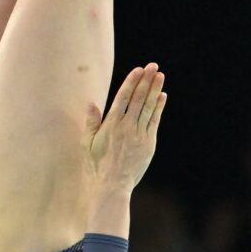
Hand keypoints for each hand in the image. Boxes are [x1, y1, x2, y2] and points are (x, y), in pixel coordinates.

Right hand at [87, 64, 167, 196]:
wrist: (112, 185)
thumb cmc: (97, 165)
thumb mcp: (88, 143)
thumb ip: (92, 122)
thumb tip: (92, 103)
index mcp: (111, 124)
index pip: (122, 97)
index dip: (131, 82)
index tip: (138, 70)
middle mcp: (126, 127)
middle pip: (138, 98)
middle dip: (146, 81)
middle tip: (153, 66)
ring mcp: (139, 134)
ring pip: (148, 107)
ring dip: (154, 90)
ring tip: (160, 76)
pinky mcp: (148, 143)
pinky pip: (154, 121)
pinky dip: (158, 108)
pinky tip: (162, 97)